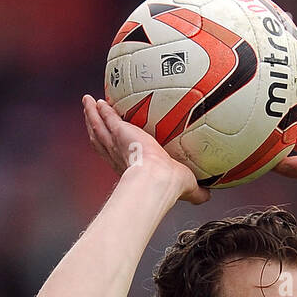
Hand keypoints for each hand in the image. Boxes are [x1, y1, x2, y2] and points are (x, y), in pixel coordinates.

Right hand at [82, 95, 210, 204]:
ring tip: (88, 103)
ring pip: (99, 128)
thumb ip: (197, 191)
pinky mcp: (120, 133)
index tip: (114, 140)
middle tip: (91, 115)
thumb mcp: (188, 187)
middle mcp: (121, 157)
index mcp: (133, 168)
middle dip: (96, 127)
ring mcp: (117, 145)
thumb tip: (209, 195)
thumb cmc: (171, 186)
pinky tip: (95, 100)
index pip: (120, 156)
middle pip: (103, 139)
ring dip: (92, 116)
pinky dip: (99, 110)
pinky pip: (107, 118)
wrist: (157, 179)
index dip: (114, 149)